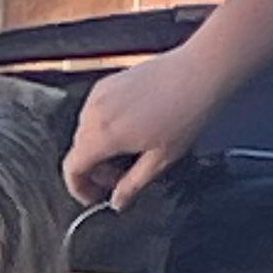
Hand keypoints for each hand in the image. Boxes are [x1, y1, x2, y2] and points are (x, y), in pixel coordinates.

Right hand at [61, 49, 225, 208]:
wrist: (200, 71)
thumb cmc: (186, 111)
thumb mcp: (160, 160)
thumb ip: (132, 185)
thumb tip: (118, 201)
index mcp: (104, 135)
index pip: (72, 169)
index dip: (79, 188)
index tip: (93, 196)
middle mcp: (95, 112)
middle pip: (78, 151)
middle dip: (95, 169)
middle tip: (120, 178)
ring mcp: (100, 94)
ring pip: (86, 132)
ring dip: (99, 148)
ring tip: (127, 153)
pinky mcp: (109, 82)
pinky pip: (95, 113)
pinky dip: (104, 127)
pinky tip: (129, 130)